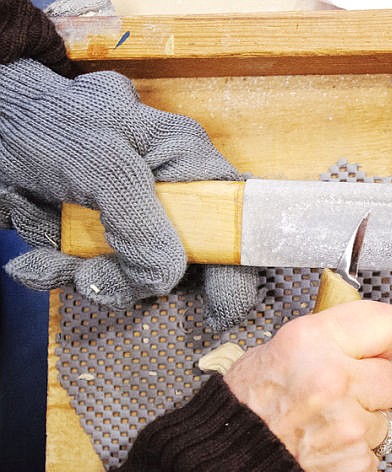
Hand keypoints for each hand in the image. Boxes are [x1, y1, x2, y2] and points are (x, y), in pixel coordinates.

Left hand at [0, 58, 258, 329]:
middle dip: (137, 280)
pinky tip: (37, 260)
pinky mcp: (109, 232)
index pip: (240, 220)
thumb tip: (165, 278)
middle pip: (188, 259)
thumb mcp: (97, 164)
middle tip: (93, 279)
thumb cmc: (48, 125)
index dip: (238, 268)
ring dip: (89, 277)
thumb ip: (138, 220)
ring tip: (47, 261)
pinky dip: (66, 273)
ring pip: (139, 273)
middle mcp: (174, 191)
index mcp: (189, 160)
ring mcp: (141, 215)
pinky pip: (103, 270)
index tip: (217, 310)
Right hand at [224, 301, 391, 471]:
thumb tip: (358, 335)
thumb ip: (324, 339)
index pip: (387, 323)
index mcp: (311, 343)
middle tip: (343, 389)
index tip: (373, 346)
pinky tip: (324, 445)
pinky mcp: (355, 463)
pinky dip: (353, 452)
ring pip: (384, 417)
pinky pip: (373, 451)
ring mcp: (349, 426)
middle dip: (373, 383)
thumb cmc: (244, 411)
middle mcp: (333, 380)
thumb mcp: (275, 350)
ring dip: (362, 420)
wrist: (226, 468)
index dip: (380, 338)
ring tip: (324, 421)